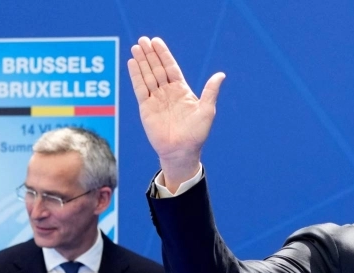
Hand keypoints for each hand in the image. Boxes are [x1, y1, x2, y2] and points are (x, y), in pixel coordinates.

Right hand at [127, 36, 225, 189]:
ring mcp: (156, 99)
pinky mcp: (146, 107)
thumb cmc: (197, 133)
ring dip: (142, 61)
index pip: (171, 67)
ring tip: (136, 46)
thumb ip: (210, 91)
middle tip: (143, 39)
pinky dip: (136, 75)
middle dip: (150, 54)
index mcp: (182, 90)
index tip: (156, 41)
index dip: (164, 54)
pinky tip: (132, 63)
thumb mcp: (207, 110)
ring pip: (147, 76)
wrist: (182, 151)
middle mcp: (168, 92)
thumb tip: (221, 75)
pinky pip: (140, 88)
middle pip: (157, 68)